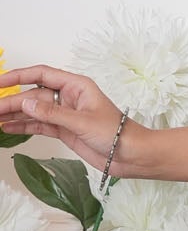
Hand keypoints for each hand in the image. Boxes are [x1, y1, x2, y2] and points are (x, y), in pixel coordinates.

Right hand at [0, 65, 145, 173]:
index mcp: (77, 86)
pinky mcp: (64, 130)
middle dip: (12, 100)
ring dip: (14, 114)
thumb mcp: (82, 121)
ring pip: (34, 111)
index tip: (0, 81)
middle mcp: (69, 97)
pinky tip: (8, 127)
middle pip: (33, 94)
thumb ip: (53, 113)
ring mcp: (65, 114)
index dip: (19, 75)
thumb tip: (26, 103)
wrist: (131, 156)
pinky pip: (39, 125)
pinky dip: (24, 127)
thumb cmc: (117, 133)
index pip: (42, 74)